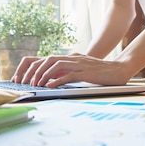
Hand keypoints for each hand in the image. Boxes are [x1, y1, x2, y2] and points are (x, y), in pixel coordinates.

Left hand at [11, 53, 133, 86]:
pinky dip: (57, 80)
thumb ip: (68, 73)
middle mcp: (73, 58)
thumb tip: (51, 81)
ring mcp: (80, 64)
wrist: (119, 70)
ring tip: (36, 85)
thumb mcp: (81, 71)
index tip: (25, 79)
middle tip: (27, 82)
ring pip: (56, 65)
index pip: (47, 59)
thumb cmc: (101, 73)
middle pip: (48, 59)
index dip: (34, 67)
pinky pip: (68, 74)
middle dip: (34, 70)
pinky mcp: (86, 72)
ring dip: (43, 75)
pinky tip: (50, 87)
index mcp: (71, 58)